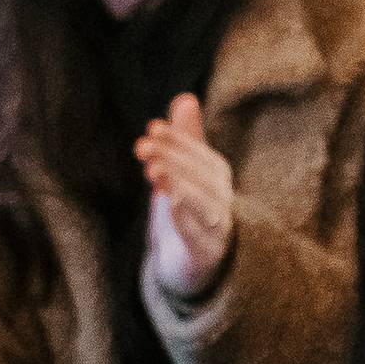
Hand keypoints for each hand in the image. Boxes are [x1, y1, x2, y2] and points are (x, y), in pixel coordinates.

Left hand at [136, 92, 235, 299]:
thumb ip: (185, 138)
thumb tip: (185, 97)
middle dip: (173, 158)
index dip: (177, 140)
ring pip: (203, 203)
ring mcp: (217, 228)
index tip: (151, 128)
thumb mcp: (182, 173)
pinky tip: (169, 204)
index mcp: (216, 177)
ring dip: (179, 185)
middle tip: (142, 146)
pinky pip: (199, 235)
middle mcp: (222, 199)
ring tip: (154, 171)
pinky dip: (186, 219)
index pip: (199, 154)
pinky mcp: (205, 253)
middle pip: (202, 176)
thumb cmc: (187, 212)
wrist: (189, 265)